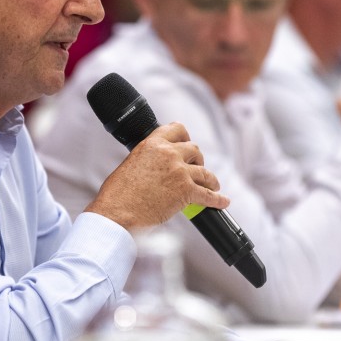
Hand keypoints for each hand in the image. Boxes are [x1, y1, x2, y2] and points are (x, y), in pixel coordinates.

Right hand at [85, 121, 229, 230]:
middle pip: (194, 149)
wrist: (118, 211)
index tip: (187, 143)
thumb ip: (148, 159)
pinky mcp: (186, 191)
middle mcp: (168, 153)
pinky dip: (217, 199)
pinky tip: (222, 201)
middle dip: (198, 159)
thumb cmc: (118, 193)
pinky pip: (208, 194)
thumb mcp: (131, 163)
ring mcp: (179, 171)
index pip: (176, 129)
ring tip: (213, 185)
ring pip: (205, 171)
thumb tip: (156, 167)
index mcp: (152, 144)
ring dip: (211, 179)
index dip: (185, 137)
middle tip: (196, 168)